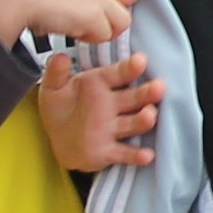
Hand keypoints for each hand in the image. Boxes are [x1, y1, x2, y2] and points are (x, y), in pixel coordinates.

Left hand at [35, 50, 163, 171]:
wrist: (57, 140)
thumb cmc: (60, 107)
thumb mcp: (53, 87)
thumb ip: (56, 72)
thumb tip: (60, 56)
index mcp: (100, 84)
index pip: (118, 74)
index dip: (130, 67)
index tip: (141, 60)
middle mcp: (112, 105)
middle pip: (134, 98)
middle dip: (147, 93)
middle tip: (159, 86)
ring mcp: (112, 128)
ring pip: (133, 123)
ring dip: (143, 120)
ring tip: (150, 115)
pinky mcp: (109, 151)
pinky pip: (124, 153)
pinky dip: (135, 155)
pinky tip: (146, 155)